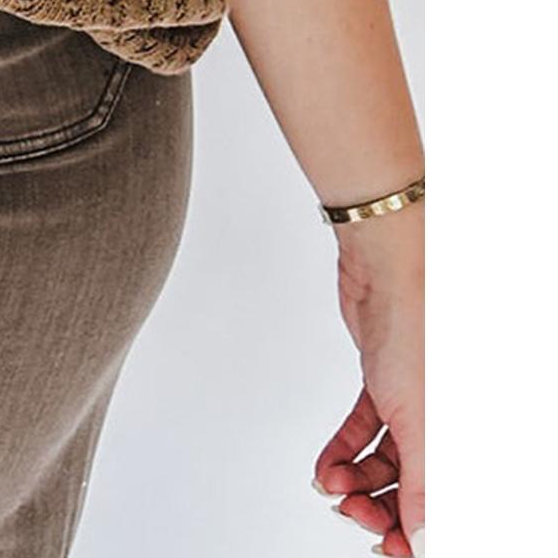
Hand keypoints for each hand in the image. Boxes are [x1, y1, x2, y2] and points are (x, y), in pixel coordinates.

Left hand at [314, 203, 424, 554]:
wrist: (387, 267)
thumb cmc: (420, 326)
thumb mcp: (423, 425)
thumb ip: (425, 488)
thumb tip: (426, 537)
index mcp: (468, 434)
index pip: (447, 501)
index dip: (420, 531)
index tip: (391, 548)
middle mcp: (448, 421)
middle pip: (418, 485)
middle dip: (384, 508)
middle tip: (356, 517)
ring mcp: (418, 402)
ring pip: (389, 461)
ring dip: (358, 481)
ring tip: (334, 488)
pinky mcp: (388, 383)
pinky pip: (368, 430)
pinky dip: (345, 451)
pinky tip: (328, 469)